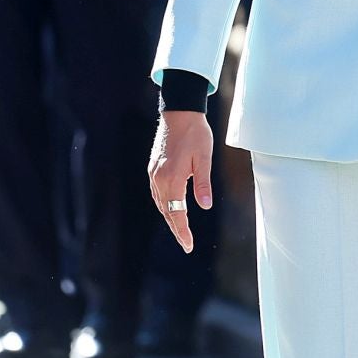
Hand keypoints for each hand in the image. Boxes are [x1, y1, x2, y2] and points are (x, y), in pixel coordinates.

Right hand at [148, 109, 214, 252]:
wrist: (179, 112)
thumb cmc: (195, 133)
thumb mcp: (204, 158)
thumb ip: (203, 183)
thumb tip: (205, 206)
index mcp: (171, 178)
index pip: (177, 213)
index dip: (183, 231)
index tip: (188, 245)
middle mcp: (158, 179)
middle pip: (166, 211)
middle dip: (176, 228)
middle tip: (186, 244)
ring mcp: (153, 173)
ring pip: (160, 203)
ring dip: (170, 217)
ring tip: (180, 230)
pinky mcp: (153, 168)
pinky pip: (157, 193)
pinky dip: (164, 205)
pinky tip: (171, 208)